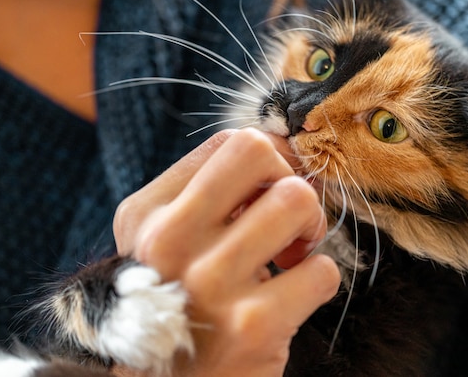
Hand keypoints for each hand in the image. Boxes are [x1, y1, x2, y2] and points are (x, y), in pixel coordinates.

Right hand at [113, 128, 339, 376]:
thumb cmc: (178, 304)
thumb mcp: (166, 244)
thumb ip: (208, 196)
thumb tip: (283, 154)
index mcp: (145, 214)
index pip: (227, 143)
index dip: (270, 160)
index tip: (273, 190)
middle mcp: (167, 240)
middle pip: (259, 153)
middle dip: (289, 179)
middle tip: (286, 217)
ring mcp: (209, 281)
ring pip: (296, 201)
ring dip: (310, 228)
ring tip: (291, 255)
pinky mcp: (252, 325)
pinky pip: (322, 270)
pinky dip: (319, 279)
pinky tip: (292, 296)